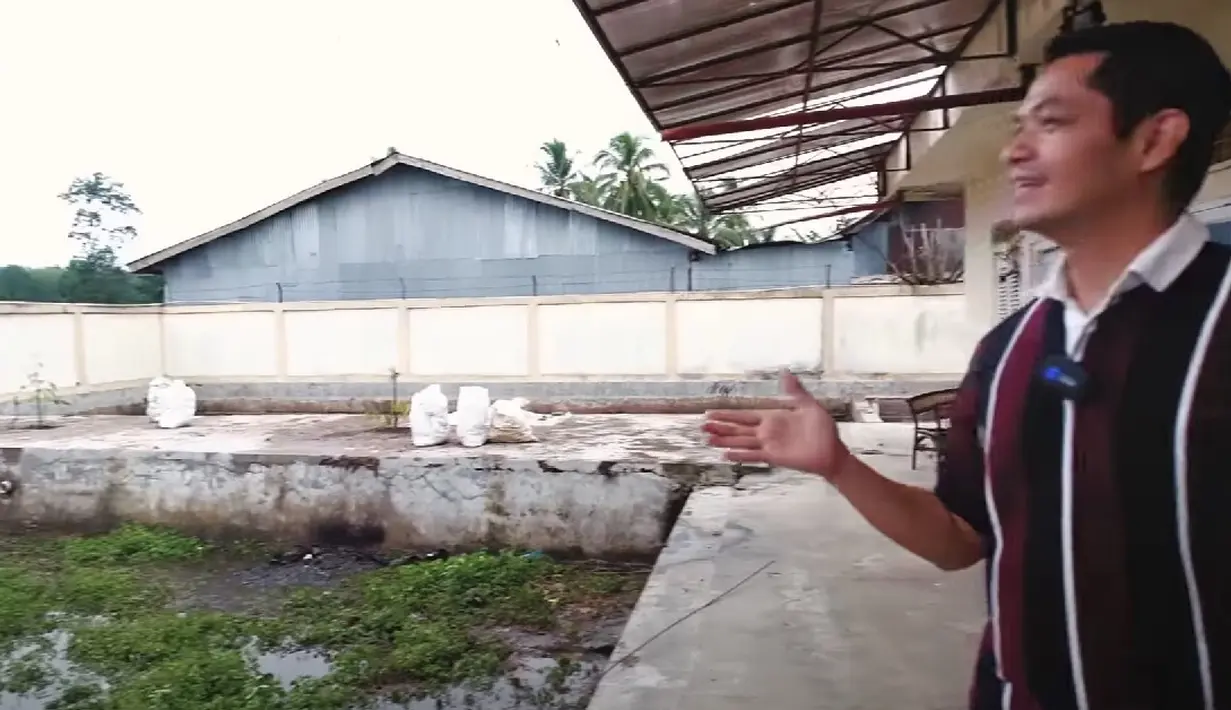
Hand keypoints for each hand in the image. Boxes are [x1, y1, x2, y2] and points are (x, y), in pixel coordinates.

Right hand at [702, 371, 849, 478]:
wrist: (832, 451)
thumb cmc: (822, 429)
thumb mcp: (809, 405)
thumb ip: (795, 391)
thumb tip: (786, 373)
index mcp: (772, 418)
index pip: (744, 415)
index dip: (727, 414)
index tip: (711, 413)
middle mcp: (766, 432)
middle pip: (737, 429)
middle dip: (720, 427)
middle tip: (701, 427)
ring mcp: (768, 445)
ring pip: (741, 442)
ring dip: (724, 440)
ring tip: (708, 440)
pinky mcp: (774, 457)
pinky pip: (753, 455)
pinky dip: (740, 455)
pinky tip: (726, 454)